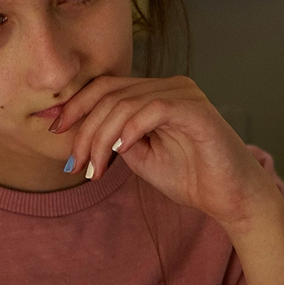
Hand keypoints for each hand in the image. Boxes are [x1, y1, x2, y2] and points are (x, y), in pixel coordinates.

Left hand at [51, 75, 283, 284]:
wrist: (230, 198)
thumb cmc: (190, 178)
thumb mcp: (140, 158)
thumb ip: (114, 139)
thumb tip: (79, 133)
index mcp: (153, 94)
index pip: (105, 88)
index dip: (74, 106)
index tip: (53, 131)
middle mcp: (167, 86)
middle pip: (109, 94)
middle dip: (84, 129)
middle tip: (75, 163)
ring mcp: (183, 94)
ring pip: (125, 103)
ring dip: (101, 137)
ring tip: (95, 168)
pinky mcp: (195, 109)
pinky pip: (153, 109)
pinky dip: (130, 129)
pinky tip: (120, 151)